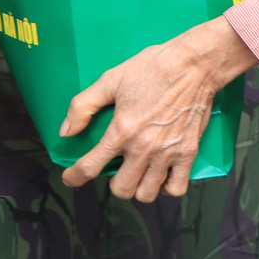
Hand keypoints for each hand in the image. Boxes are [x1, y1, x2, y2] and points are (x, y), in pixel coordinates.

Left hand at [60, 17, 258, 201]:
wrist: (192, 65)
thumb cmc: (152, 68)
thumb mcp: (110, 80)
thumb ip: (83, 106)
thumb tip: (66, 131)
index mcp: (121, 130)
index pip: (91, 167)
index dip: (75, 177)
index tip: (70, 178)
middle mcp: (143, 147)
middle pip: (121, 188)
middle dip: (112, 183)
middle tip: (114, 170)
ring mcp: (167, 153)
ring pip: (147, 193)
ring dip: (138, 188)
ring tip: (137, 174)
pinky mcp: (188, 153)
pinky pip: (176, 188)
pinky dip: (166, 188)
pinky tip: (160, 176)